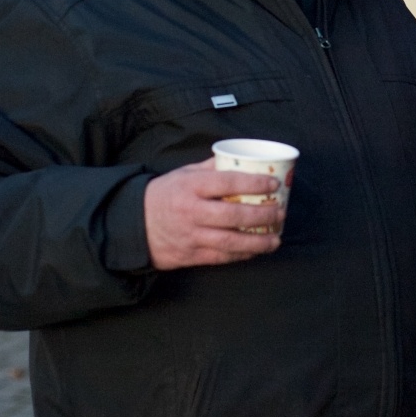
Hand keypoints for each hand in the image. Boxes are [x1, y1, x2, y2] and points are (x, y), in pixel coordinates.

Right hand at [143, 157, 283, 269]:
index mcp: (191, 186)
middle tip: (280, 212)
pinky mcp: (191, 255)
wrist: (134, 225)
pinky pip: (221, 257)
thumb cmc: (165, 195)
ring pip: (230, 241)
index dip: (253, 184)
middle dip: (262, 215)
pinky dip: (242, 255)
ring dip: (257, 242)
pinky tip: (256, 250)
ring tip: (276, 239)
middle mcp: (191, 211)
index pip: (227, 183)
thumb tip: (242, 159)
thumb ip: (212, 168)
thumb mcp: (184, 174)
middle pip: (233, 215)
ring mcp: (191, 236)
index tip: (274, 184)